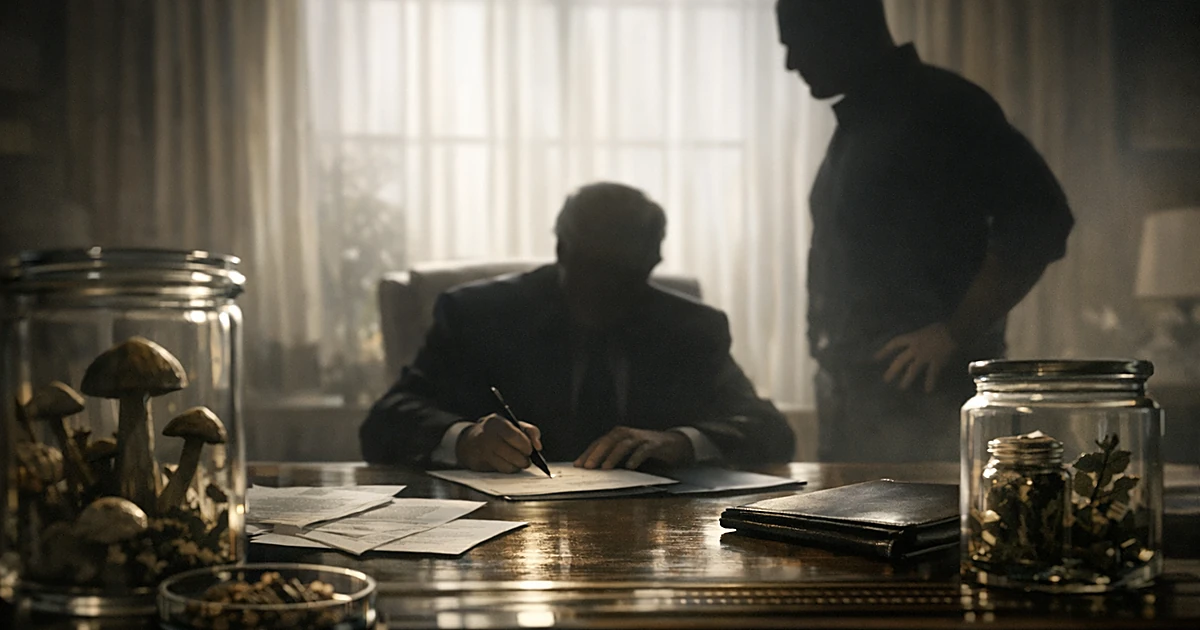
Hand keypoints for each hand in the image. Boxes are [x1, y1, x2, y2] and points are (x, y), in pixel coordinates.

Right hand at [456, 414, 542, 472]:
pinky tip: (510, 464)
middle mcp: (486, 436)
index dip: (525, 444)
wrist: (471, 441)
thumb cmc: (498, 432)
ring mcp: (482, 451)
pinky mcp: (480, 464)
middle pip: (510, 453)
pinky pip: (501, 470)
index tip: (531, 450)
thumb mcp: (513, 425)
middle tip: (527, 459)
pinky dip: (509, 469)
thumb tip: (538, 446)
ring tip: (520, 461)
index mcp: (496, 422)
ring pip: (507, 465)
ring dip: (518, 466)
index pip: (513, 435)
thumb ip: (530, 432)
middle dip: (523, 459)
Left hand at [574, 426, 693, 469]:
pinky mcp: (654, 444)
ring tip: (605, 468)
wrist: (671, 444)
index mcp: (618, 435)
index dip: (587, 453)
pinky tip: (630, 467)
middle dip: (597, 453)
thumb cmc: (645, 449)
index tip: (578, 465)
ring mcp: (640, 437)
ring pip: (624, 444)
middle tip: (588, 467)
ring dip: (613, 456)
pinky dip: (636, 457)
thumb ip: (613, 458)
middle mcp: (627, 433)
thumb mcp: (627, 453)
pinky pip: (643, 450)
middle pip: (608, 441)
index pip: (598, 443)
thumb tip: (594, 471)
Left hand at [874, 322, 958, 392]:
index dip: (884, 350)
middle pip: (900, 360)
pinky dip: (930, 382)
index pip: (894, 344)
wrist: (953, 330)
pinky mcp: (936, 362)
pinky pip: (931, 374)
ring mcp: (925, 356)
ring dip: (907, 379)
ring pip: (913, 369)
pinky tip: (928, 391)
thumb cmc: (941, 328)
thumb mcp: (925, 331)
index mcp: (913, 338)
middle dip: (892, 370)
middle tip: (886, 379)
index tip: (875, 358)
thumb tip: (916, 344)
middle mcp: (916, 348)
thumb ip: (919, 339)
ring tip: (901, 387)